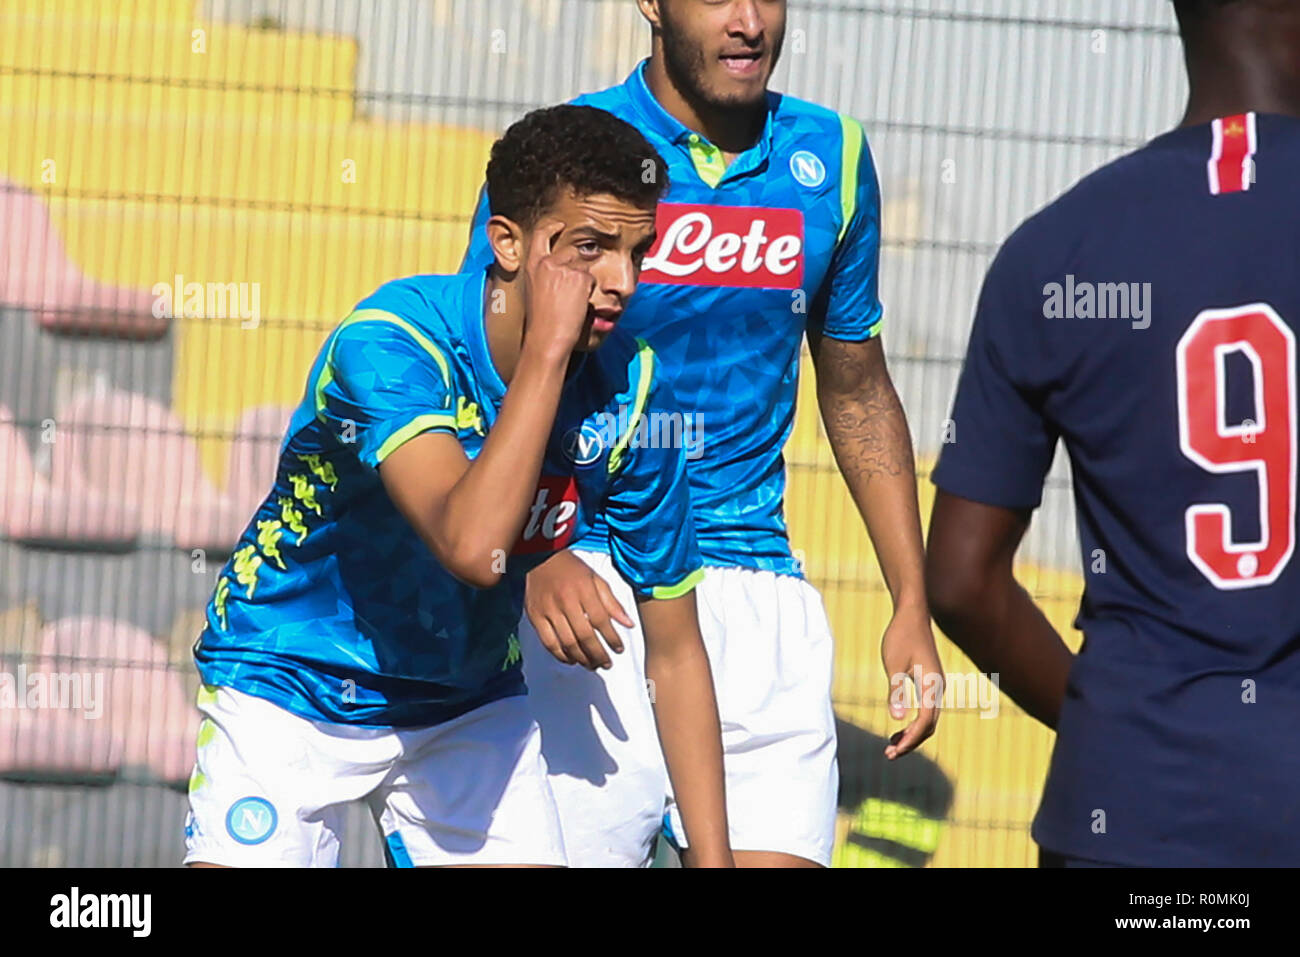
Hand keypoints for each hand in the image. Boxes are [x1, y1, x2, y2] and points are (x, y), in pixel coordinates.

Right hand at [522, 220, 595, 357]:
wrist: (547, 336)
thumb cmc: (540, 321)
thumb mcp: (534, 290)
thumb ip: (544, 275)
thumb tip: (561, 271)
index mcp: (533, 265)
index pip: (541, 235)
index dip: (552, 227)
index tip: (559, 225)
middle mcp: (548, 262)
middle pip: (570, 252)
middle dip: (577, 265)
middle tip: (575, 285)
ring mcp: (565, 269)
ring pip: (583, 266)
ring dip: (582, 281)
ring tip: (572, 302)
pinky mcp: (580, 277)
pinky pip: (591, 279)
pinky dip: (588, 292)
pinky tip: (577, 305)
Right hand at [524, 549, 633, 669]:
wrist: (541, 557)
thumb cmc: (572, 569)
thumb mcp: (596, 579)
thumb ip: (612, 602)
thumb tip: (629, 624)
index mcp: (583, 590)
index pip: (600, 620)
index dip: (611, 638)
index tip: (619, 649)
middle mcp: (565, 601)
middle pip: (584, 635)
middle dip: (598, 654)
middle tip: (606, 663)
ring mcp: (548, 610)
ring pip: (567, 642)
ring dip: (582, 658)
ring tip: (592, 664)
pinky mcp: (535, 616)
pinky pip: (549, 642)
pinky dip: (561, 655)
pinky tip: (572, 660)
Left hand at [881, 603, 942, 758]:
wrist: (912, 615)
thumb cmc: (900, 637)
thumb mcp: (894, 665)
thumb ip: (895, 692)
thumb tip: (896, 719)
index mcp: (932, 685)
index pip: (924, 722)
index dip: (909, 740)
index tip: (893, 751)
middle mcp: (939, 689)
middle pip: (929, 726)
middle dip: (910, 743)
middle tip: (888, 755)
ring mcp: (937, 687)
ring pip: (929, 720)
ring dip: (912, 735)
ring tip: (891, 747)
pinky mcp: (931, 684)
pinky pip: (927, 711)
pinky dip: (913, 723)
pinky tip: (898, 728)